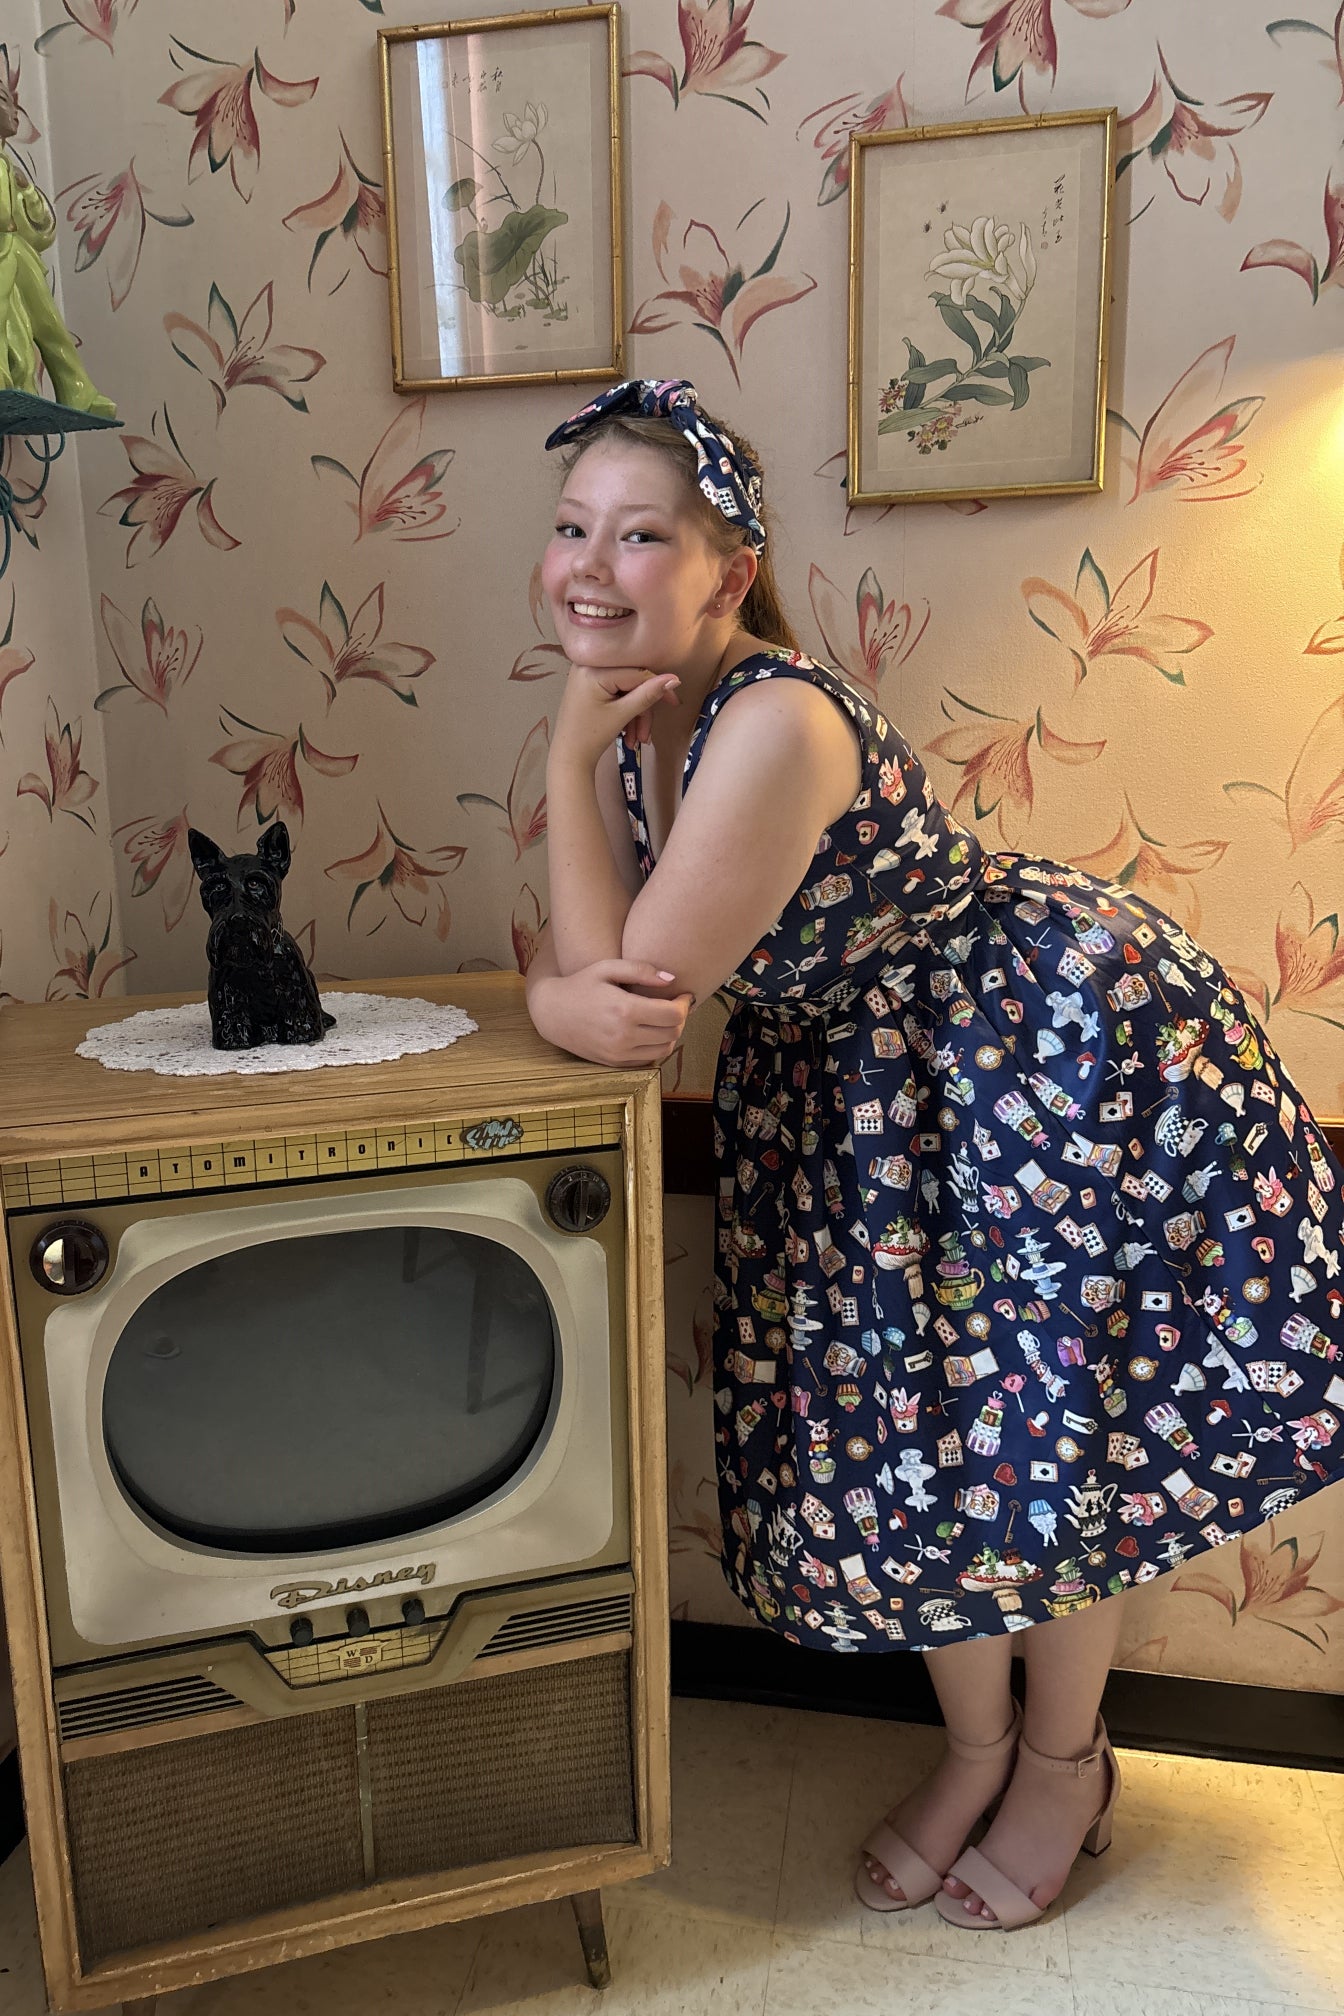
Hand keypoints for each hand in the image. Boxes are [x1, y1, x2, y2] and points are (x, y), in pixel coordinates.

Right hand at [533, 958, 692, 1067]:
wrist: (551, 1012)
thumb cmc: (580, 984)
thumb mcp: (607, 968)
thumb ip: (641, 970)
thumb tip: (671, 978)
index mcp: (625, 1010)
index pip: (674, 1014)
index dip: (685, 1004)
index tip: (683, 994)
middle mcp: (624, 1036)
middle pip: (673, 1032)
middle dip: (681, 1018)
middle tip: (675, 1004)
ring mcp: (619, 1053)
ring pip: (665, 1050)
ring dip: (671, 1034)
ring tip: (663, 1018)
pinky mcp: (614, 1063)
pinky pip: (648, 1059)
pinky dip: (656, 1046)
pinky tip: (649, 1031)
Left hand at [552, 661, 680, 769]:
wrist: (568, 757)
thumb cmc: (590, 737)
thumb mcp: (622, 714)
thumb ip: (648, 695)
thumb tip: (674, 680)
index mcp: (593, 669)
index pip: (636, 674)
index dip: (657, 689)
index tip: (675, 703)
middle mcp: (587, 665)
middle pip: (631, 682)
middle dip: (642, 710)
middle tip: (645, 735)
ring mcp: (586, 675)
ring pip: (625, 690)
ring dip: (635, 716)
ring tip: (635, 741)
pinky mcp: (588, 686)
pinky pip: (615, 693)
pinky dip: (624, 713)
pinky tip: (626, 734)